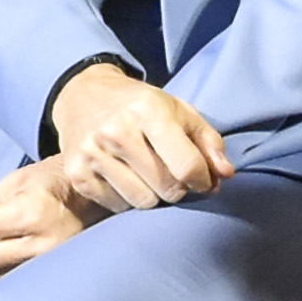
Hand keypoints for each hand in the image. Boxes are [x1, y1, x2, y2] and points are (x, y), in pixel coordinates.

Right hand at [56, 68, 229, 209]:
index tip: (204, 181)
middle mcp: (117, 131)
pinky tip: (126, 177)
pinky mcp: (76, 172)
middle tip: (174, 175)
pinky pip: (116, 205)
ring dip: (153, 195)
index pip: (186, 165)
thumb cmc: (140, 105)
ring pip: (142, 200)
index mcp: (149, 111)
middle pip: (166, 188)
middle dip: (179, 188)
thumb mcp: (180, 110)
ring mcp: (93, 153)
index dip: (203, 181)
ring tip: (149, 175)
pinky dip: (127, 198)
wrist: (84, 95)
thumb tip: (225, 174)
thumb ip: (208, 142)